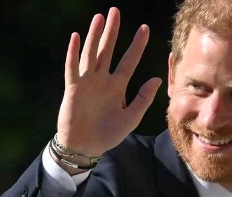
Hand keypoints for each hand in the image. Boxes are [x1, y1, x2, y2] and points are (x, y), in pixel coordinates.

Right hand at [56, 7, 162, 158]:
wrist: (85, 148)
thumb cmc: (107, 135)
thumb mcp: (131, 118)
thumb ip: (143, 99)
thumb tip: (158, 79)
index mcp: (117, 87)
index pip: (129, 61)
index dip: (137, 45)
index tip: (145, 29)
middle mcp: (102, 80)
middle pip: (108, 50)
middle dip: (112, 31)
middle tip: (115, 11)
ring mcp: (87, 83)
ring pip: (91, 54)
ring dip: (94, 36)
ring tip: (99, 18)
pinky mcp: (73, 89)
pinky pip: (73, 68)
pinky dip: (73, 53)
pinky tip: (76, 37)